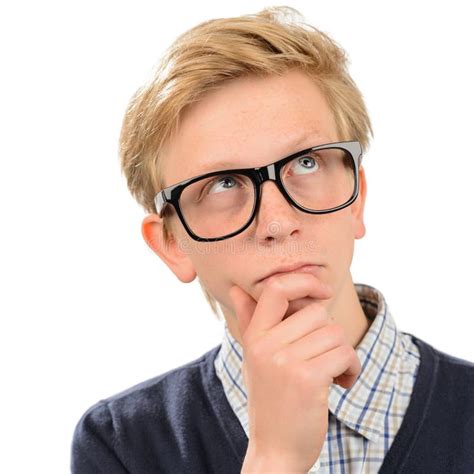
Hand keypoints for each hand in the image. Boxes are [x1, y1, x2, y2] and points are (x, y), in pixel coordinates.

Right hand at [229, 273, 360, 472]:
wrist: (275, 450)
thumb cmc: (270, 399)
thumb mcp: (255, 358)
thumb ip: (249, 320)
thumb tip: (238, 290)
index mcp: (254, 336)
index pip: (276, 289)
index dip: (304, 280)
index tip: (323, 289)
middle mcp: (265, 345)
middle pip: (317, 312)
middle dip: (330, 333)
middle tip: (326, 355)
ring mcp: (285, 361)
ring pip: (334, 333)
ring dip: (343, 353)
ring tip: (334, 372)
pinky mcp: (308, 379)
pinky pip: (345, 353)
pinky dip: (351, 368)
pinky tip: (342, 383)